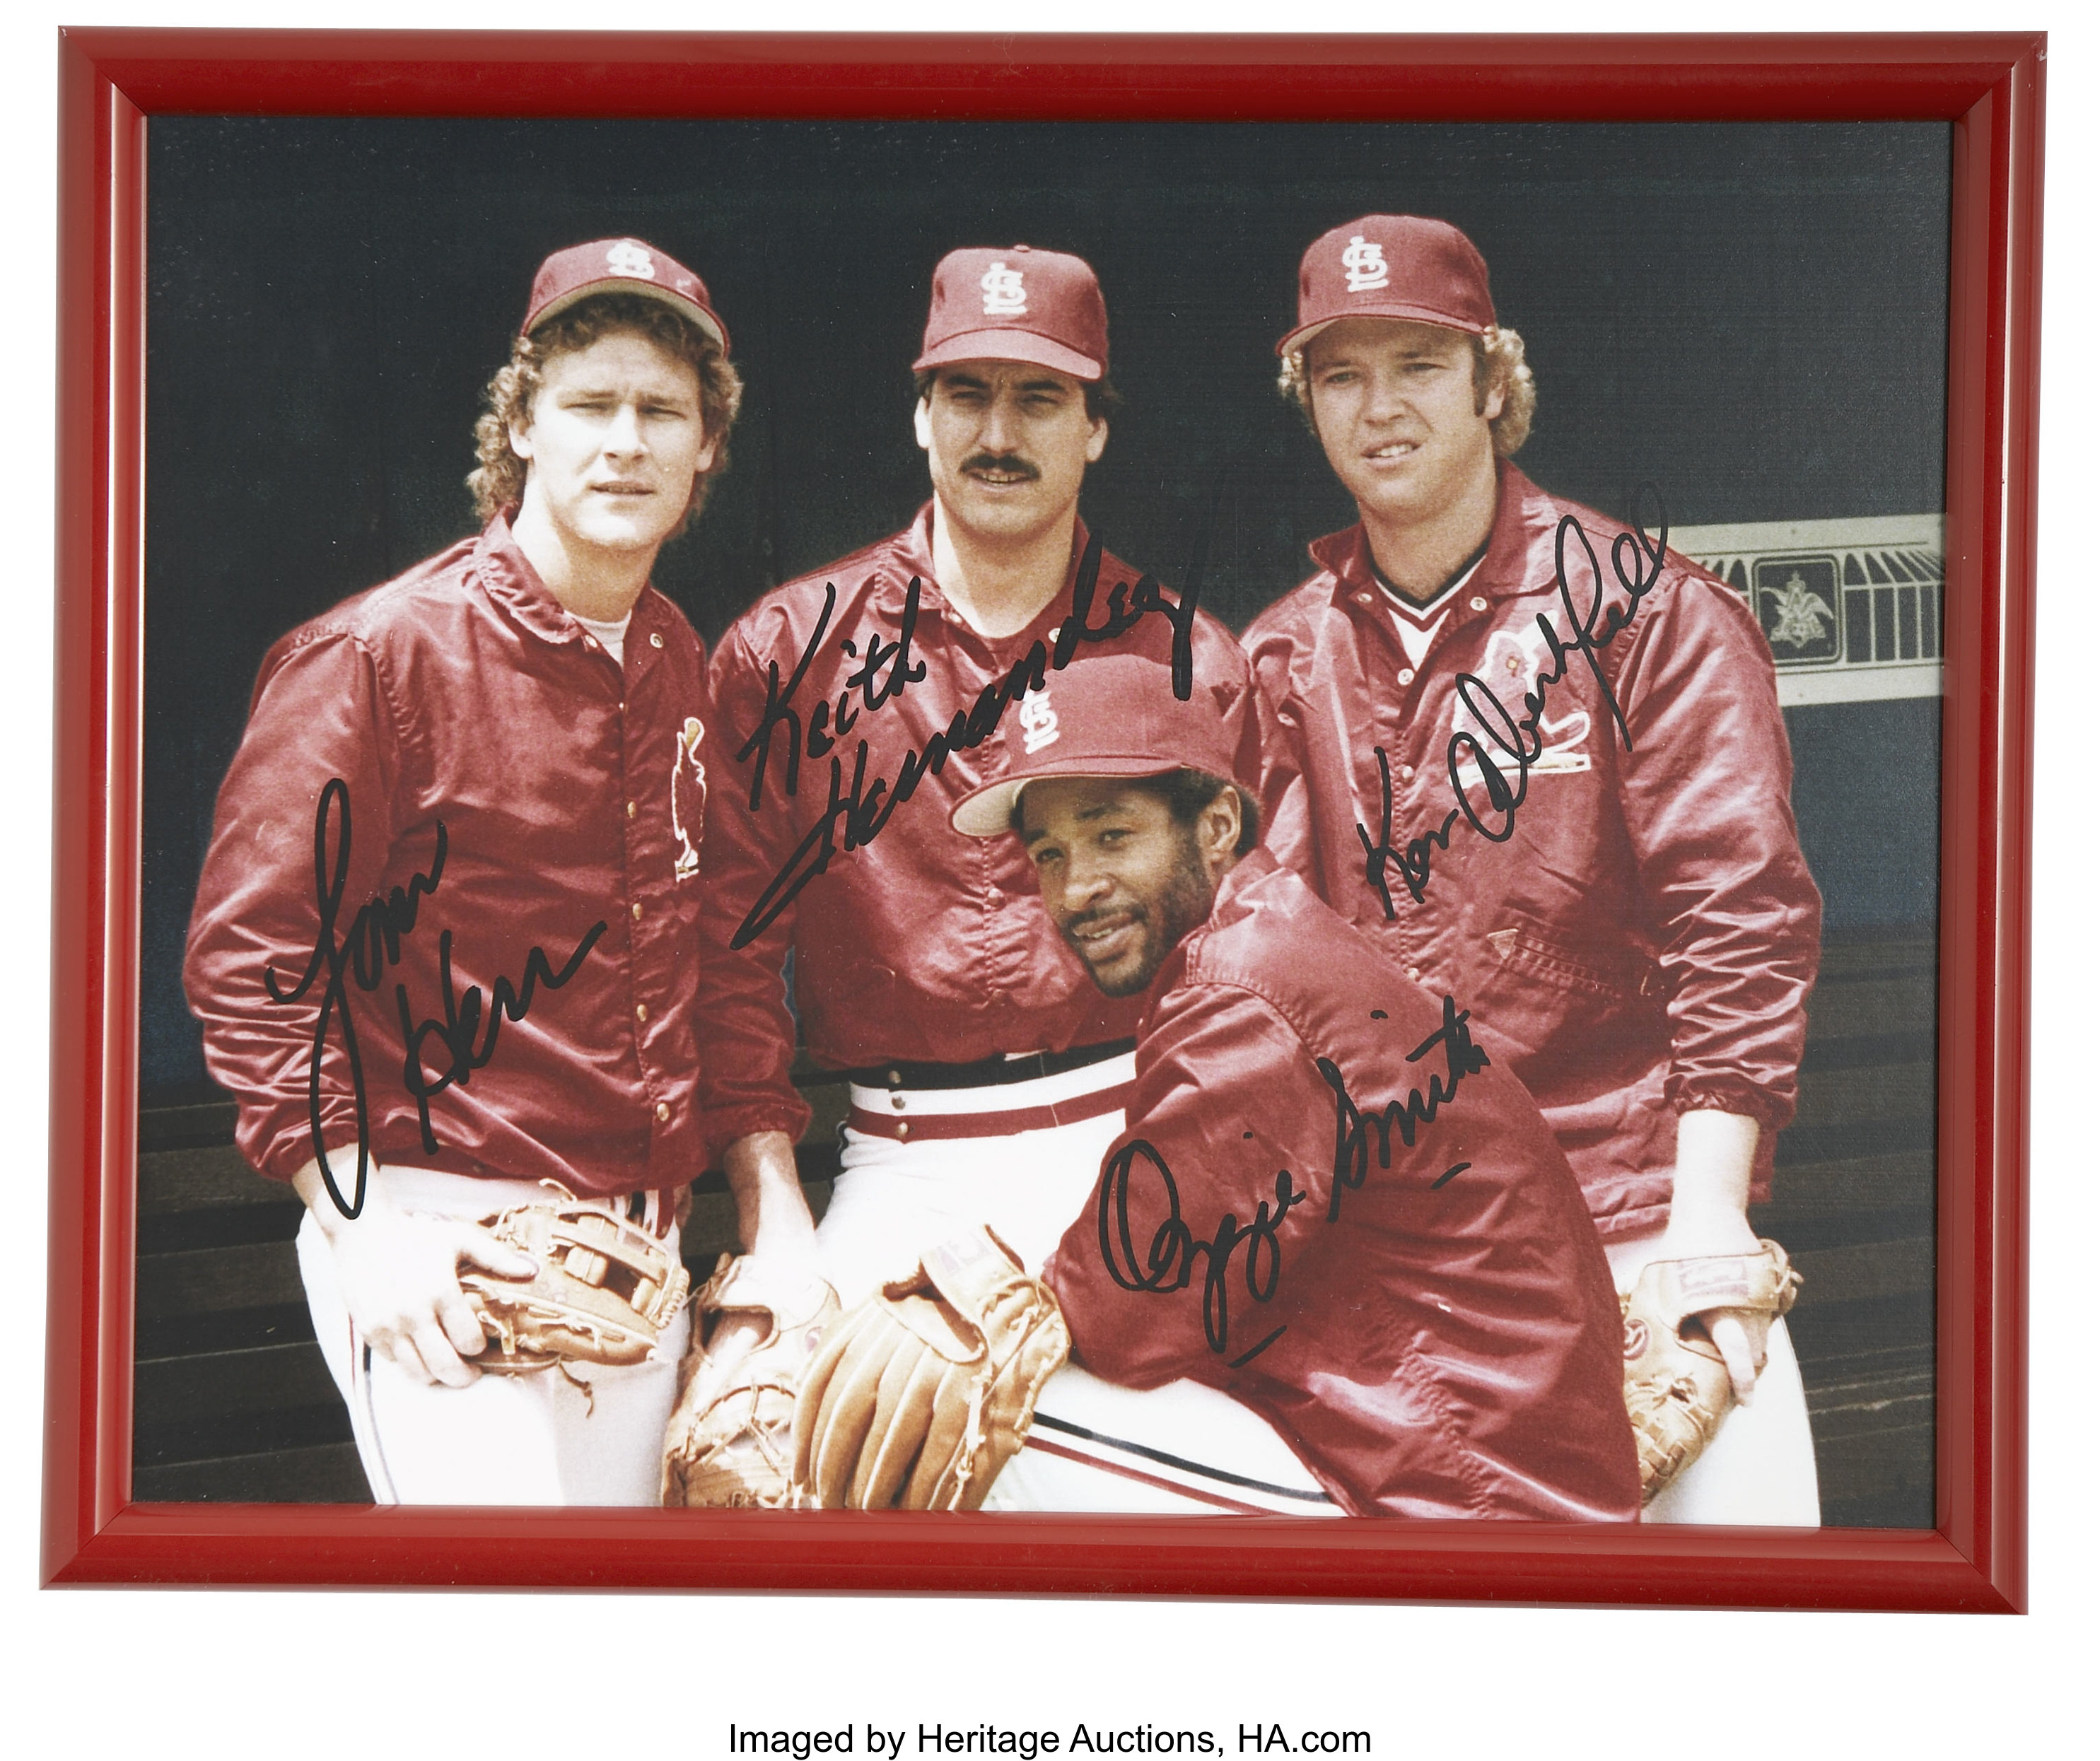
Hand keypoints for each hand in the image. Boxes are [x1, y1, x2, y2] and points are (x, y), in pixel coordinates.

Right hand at [293, 1157, 537, 1387]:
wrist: (363, 1233)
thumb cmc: (416, 1236)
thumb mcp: (460, 1239)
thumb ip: (496, 1258)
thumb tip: (533, 1271)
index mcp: (440, 1291)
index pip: (469, 1341)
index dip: (480, 1348)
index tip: (484, 1344)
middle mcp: (413, 1313)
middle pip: (445, 1367)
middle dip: (464, 1376)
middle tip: (472, 1373)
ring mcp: (388, 1326)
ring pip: (418, 1372)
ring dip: (436, 1375)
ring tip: (447, 1365)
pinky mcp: (368, 1332)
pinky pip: (394, 1363)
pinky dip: (410, 1363)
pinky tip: (421, 1350)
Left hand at [1655, 1201, 1768, 1404]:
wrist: (1712, 1215)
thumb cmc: (1683, 1251)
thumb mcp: (1662, 1284)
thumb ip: (1657, 1311)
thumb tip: (1627, 1329)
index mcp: (1723, 1312)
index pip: (1740, 1357)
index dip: (1743, 1383)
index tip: (1745, 1402)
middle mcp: (1749, 1310)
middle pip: (1755, 1352)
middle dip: (1745, 1370)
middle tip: (1729, 1384)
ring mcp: (1762, 1300)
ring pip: (1762, 1336)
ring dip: (1749, 1350)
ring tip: (1730, 1357)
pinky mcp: (1767, 1290)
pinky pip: (1764, 1318)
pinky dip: (1753, 1329)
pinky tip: (1736, 1328)